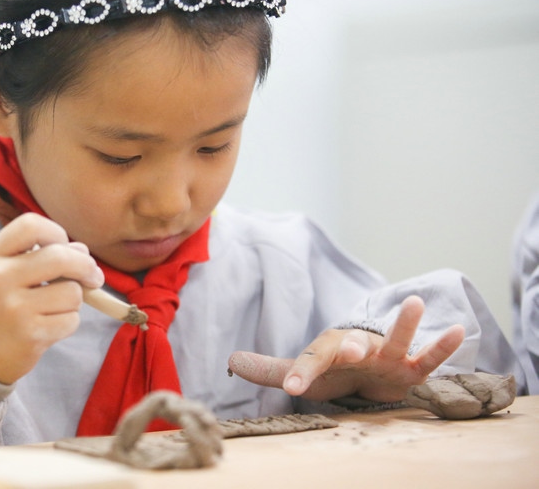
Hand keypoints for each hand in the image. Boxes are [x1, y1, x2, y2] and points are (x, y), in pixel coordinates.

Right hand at [0, 213, 104, 384]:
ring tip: (53, 309)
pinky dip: (67, 324)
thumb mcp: (4, 274)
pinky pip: (71, 320)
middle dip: (85, 266)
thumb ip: (40, 257)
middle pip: (60, 256)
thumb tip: (82, 251)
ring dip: (74, 302)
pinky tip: (48, 328)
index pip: (31, 225)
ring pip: (72, 292)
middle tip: (93, 277)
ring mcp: (14, 307)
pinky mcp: (29, 334)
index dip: (56, 232)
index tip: (64, 246)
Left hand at [228, 296, 465, 402]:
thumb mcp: (303, 371)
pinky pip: (428, 357)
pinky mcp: (409, 368)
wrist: (363, 367)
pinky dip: (442, 346)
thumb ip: (272, 368)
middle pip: (351, 346)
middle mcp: (357, 348)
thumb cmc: (332, 370)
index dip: (300, 372)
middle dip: (349, 348)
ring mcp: (385, 355)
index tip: (290, 386)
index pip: (312, 361)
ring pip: (394, 339)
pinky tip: (457, 330)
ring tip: (414, 302)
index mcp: (328, 350)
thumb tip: (232, 360)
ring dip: (403, 323)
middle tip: (347, 350)